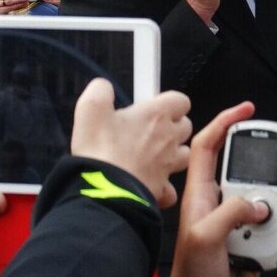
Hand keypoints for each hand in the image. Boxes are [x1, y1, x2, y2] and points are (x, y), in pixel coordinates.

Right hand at [69, 78, 191, 208]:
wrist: (105, 191)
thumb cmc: (101, 150)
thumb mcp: (91, 110)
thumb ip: (100, 92)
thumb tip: (103, 86)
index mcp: (156, 115)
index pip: (180, 100)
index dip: (168, 103)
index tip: (151, 107)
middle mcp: (169, 137)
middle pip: (185, 126)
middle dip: (172, 126)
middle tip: (148, 130)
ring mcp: (169, 163)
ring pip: (184, 154)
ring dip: (172, 153)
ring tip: (150, 155)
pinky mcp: (163, 187)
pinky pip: (171, 185)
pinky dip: (162, 184)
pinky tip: (147, 181)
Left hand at [139, 101, 276, 276]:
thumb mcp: (204, 238)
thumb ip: (232, 211)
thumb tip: (260, 202)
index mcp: (203, 194)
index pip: (209, 147)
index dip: (225, 122)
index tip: (247, 108)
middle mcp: (225, 202)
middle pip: (260, 173)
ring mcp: (244, 221)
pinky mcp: (260, 240)